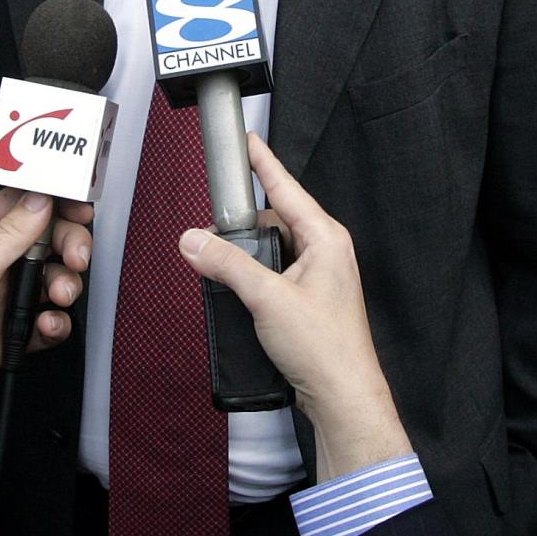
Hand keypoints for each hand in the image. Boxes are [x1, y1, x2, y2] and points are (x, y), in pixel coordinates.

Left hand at [0, 188, 91, 415]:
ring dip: (64, 287)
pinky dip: (54, 324)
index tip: (82, 210)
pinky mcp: (9, 331)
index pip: (27, 205)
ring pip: (52, 282)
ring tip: (59, 298)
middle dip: (70, 247)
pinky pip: (46, 322)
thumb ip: (12, 233)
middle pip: (48, 242)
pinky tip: (46, 326)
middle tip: (76, 259)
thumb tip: (42, 198)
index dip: (57, 203)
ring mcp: (4, 296)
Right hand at [179, 133, 410, 479]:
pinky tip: (238, 290)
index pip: (286, 187)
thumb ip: (227, 264)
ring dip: (246, 256)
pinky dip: (254, 276)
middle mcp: (325, 251)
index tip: (246, 139)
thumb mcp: (267, 298)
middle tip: (212, 232)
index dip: (263, 162)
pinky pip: (275, 273)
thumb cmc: (323, 347)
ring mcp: (319, 276)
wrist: (342, 396)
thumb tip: (194, 240)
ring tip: (224, 268)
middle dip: (242, 225)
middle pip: (274, 218)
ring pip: (272, 249)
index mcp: (325, 238)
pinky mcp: (309, 299)